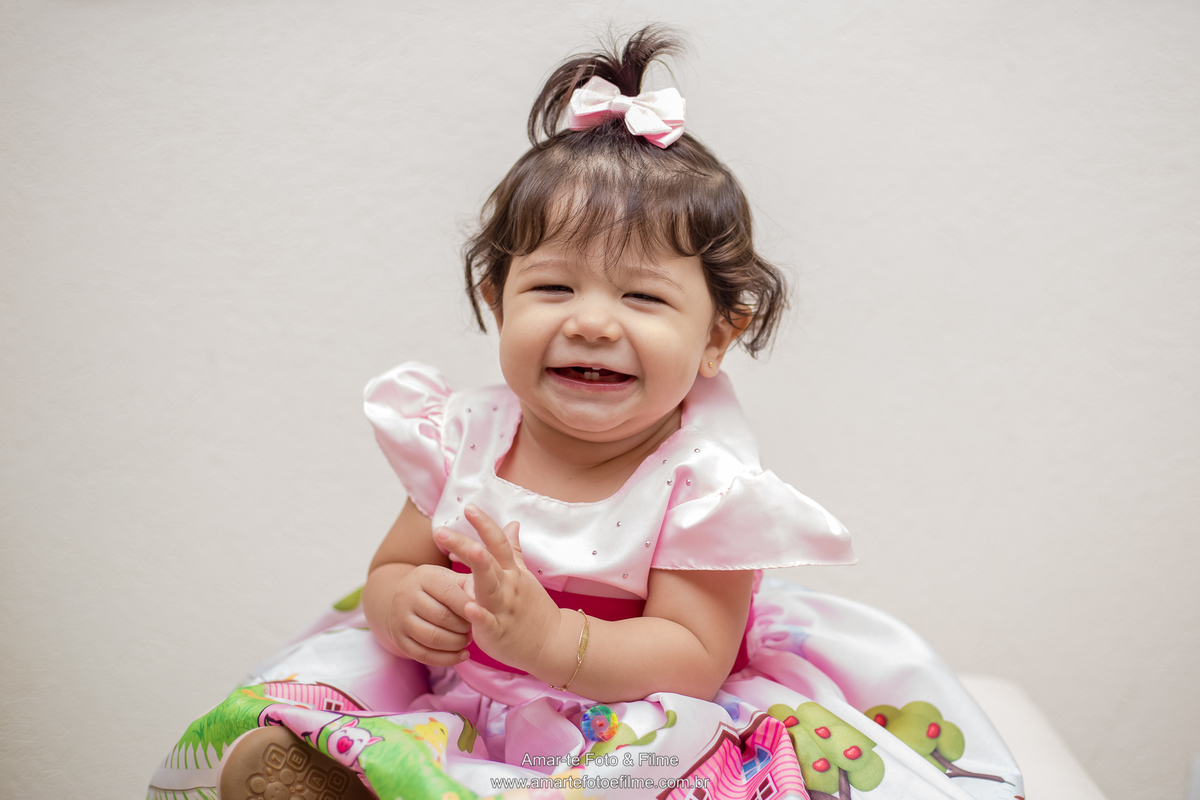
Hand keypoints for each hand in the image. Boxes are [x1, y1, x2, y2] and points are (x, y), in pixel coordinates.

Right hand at [385, 564, 473, 666]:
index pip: (449, 593)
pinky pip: (424, 656)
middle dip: (463, 626)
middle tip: (474, 628)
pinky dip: (447, 659)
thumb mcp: (452, 579)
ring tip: (467, 640)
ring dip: (456, 643)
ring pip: (433, 638)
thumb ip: (470, 585)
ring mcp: (400, 620)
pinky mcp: (399, 640)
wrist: (406, 600)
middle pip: (442, 617)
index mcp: (423, 577)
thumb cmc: (439, 588)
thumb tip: (481, 602)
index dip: (468, 606)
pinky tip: (462, 655)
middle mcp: (406, 596)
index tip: (482, 613)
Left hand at [434, 504, 560, 672]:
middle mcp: (508, 586)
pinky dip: (479, 616)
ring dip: (480, 568)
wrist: (552, 643)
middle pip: (487, 561)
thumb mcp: (524, 576)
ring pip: (489, 587)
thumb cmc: (533, 609)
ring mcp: (504, 609)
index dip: (485, 524)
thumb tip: (511, 523)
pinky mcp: (498, 632)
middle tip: (440, 531)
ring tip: (470, 551)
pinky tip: (468, 608)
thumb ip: (513, 551)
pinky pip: (488, 623)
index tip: (468, 507)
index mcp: (512, 573)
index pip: (498, 543)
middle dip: (464, 544)